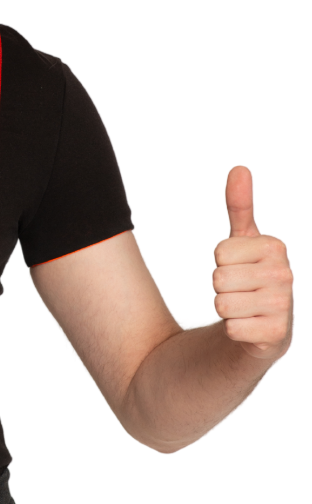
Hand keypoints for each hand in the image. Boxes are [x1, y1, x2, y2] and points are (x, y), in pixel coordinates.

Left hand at [212, 166, 292, 359]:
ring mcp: (284, 306)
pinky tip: (249, 326)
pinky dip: (233, 329)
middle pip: (218, 277)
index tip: (239, 267)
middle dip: (221, 286)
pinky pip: (230, 328)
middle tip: (240, 290)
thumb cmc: (251, 275)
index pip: (220, 253)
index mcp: (276, 247)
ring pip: (222, 303)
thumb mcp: (243, 239)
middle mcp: (285, 275)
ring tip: (244, 306)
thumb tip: (239, 168)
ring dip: (226, 309)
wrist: (264, 325)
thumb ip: (240, 205)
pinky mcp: (276, 335)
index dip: (221, 262)